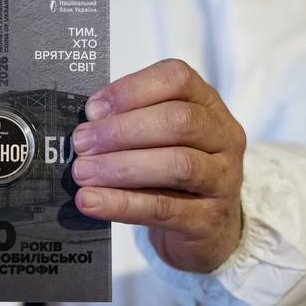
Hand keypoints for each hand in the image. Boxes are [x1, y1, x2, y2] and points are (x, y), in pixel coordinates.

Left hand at [71, 59, 245, 273]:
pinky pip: (164, 208)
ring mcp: (223, 178)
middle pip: (179, 121)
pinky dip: (123, 204)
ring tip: (83, 172)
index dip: (131, 90)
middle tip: (82, 144)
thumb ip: (131, 123)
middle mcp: (223, 136)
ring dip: (121, 167)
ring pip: (178, 165)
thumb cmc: (175, 173)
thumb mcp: (161, 138)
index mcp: (208, 104)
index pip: (176, 79)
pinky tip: (92, 201)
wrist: (208, 226)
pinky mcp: (210, 219)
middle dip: (122, 131)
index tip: (93, 109)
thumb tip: (87, 126)